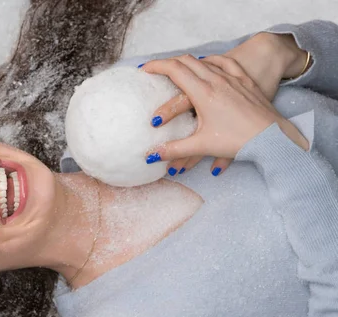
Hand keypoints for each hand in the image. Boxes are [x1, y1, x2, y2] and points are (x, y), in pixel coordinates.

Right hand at [142, 55, 307, 162]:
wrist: (274, 138)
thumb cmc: (239, 141)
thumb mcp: (202, 146)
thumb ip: (174, 150)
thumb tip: (151, 155)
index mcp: (203, 93)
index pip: (174, 70)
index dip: (156, 67)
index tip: (143, 70)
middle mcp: (217, 80)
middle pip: (187, 61)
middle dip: (168, 62)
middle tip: (155, 69)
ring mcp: (232, 78)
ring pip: (205, 60)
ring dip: (187, 61)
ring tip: (177, 67)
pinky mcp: (245, 81)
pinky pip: (225, 63)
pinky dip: (211, 61)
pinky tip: (208, 63)